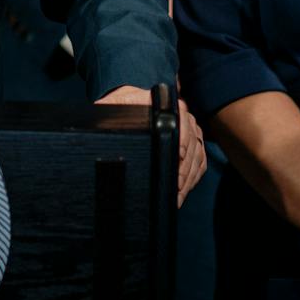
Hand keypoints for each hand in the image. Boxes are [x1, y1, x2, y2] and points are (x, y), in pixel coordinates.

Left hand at [95, 86, 207, 205]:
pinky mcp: (192, 143)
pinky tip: (182, 192)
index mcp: (165, 104)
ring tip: (177, 195)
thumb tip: (100, 116)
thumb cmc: (125, 107)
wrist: (134, 105)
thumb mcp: (116, 105)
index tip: (178, 155)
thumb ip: (110, 108)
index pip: (181, 119)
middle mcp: (182, 115)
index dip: (182, 138)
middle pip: (192, 142)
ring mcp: (189, 130)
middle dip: (184, 167)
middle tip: (176, 186)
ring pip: (197, 154)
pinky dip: (193, 178)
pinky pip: (199, 161)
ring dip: (188, 177)